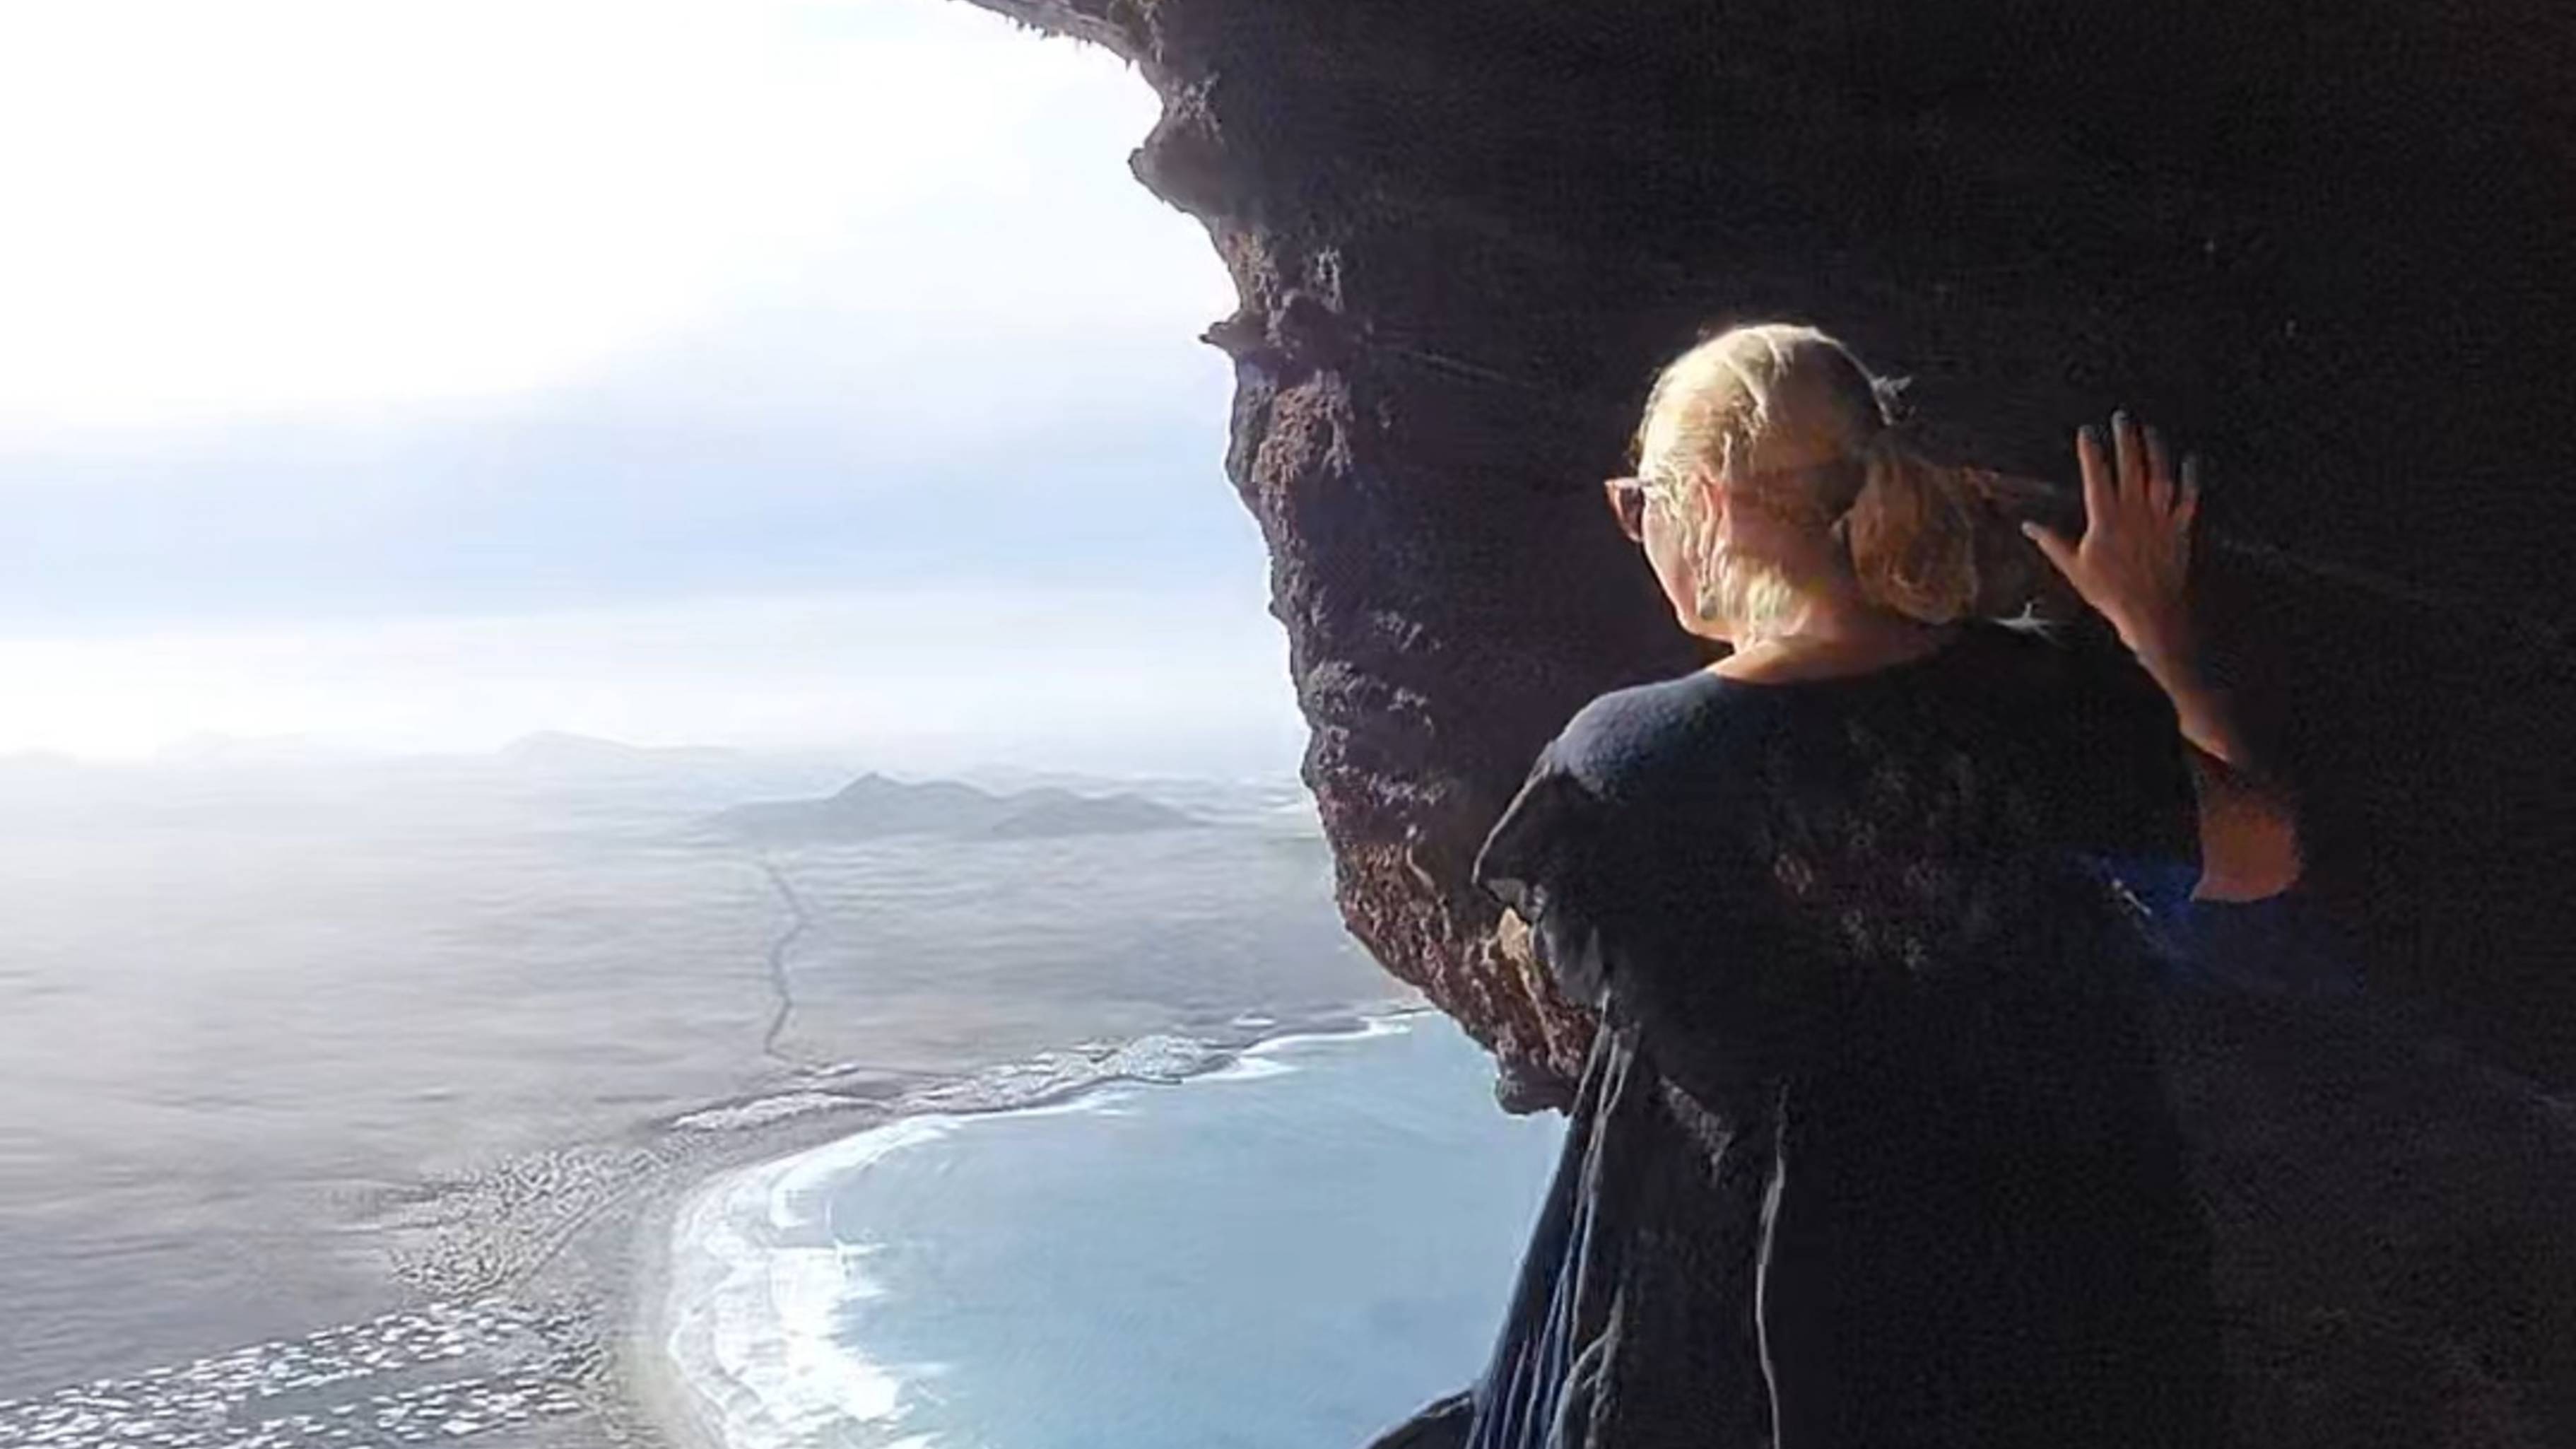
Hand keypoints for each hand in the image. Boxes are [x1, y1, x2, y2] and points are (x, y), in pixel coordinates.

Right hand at [2023, 412, 2200, 662]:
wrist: (2149, 612)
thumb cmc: (2108, 593)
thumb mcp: (2073, 568)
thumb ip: (2052, 542)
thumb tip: (2027, 526)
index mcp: (2105, 519)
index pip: (2096, 475)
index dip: (2091, 451)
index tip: (2087, 432)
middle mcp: (2134, 512)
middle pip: (2129, 466)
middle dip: (2125, 439)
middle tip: (2121, 418)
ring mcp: (2159, 518)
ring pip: (2159, 474)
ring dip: (2155, 450)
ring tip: (2149, 430)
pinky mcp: (2179, 528)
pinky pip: (2188, 497)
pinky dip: (2190, 477)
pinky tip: (2189, 459)